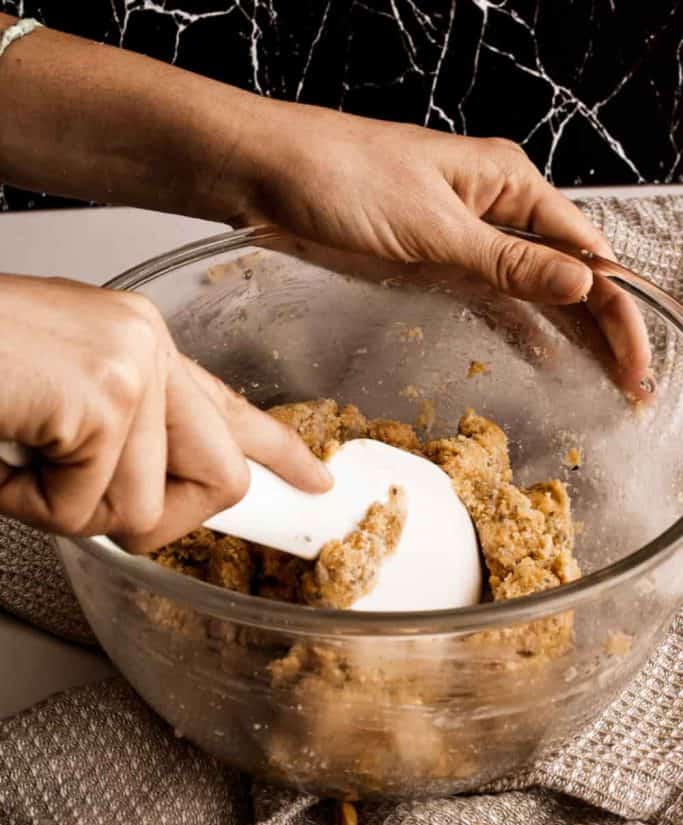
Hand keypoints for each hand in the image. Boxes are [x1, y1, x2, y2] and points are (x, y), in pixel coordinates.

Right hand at [0, 276, 329, 551]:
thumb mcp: (54, 403)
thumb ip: (116, 440)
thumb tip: (153, 494)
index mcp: (137, 342)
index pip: (229, 407)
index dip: (277, 451)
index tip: (314, 480)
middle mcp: (146, 343)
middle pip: (218, 479)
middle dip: (153, 520)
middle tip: (81, 501)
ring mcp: (130, 365)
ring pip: (145, 507)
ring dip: (67, 510)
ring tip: (18, 459)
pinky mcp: (103, 397)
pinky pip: (91, 507)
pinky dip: (32, 506)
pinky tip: (3, 457)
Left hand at [246, 104, 651, 398]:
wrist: (270, 174)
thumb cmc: (343, 177)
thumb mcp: (433, 225)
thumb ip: (507, 261)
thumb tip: (580, 284)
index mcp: (508, 185)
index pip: (586, 254)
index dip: (616, 312)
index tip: (633, 363)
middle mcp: (496, 209)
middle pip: (569, 274)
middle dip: (604, 328)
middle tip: (630, 383)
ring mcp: (465, 237)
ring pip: (536, 289)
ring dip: (570, 332)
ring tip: (604, 379)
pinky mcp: (433, 262)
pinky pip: (493, 297)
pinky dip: (523, 326)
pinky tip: (546, 355)